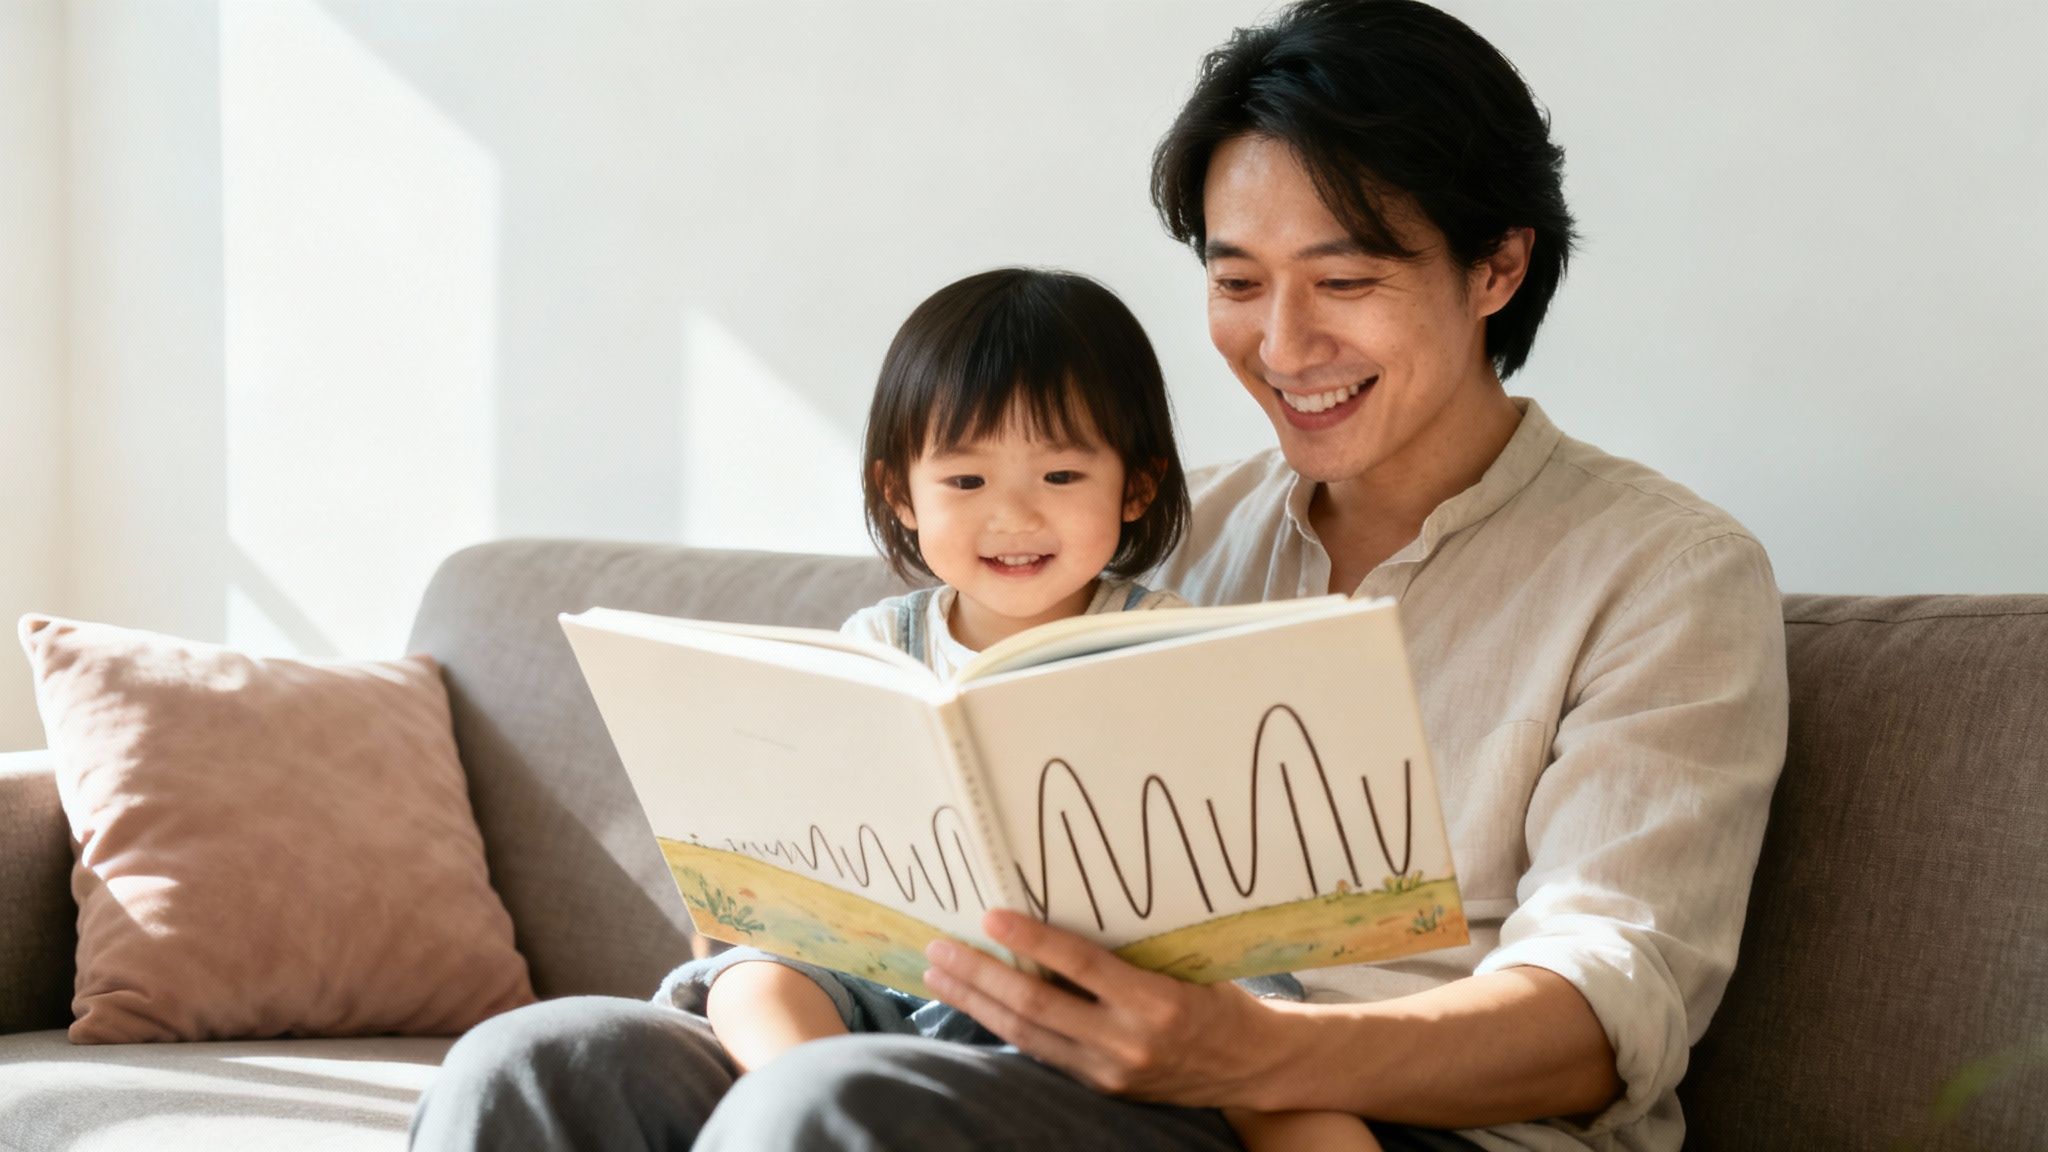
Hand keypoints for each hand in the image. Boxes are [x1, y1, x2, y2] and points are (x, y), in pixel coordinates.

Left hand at [922, 909, 1279, 1105]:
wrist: (1253, 1063)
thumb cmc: (1218, 995)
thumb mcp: (1185, 962)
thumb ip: (1129, 949)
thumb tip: (1062, 906)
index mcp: (1157, 1002)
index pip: (1080, 965)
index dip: (1032, 941)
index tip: (990, 915)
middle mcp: (1129, 1042)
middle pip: (1036, 1006)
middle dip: (979, 976)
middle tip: (938, 948)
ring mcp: (1111, 1072)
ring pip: (1028, 1036)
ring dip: (977, 1004)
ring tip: (940, 976)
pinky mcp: (1102, 1088)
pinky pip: (1043, 1054)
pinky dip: (1004, 1027)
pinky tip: (977, 1005)